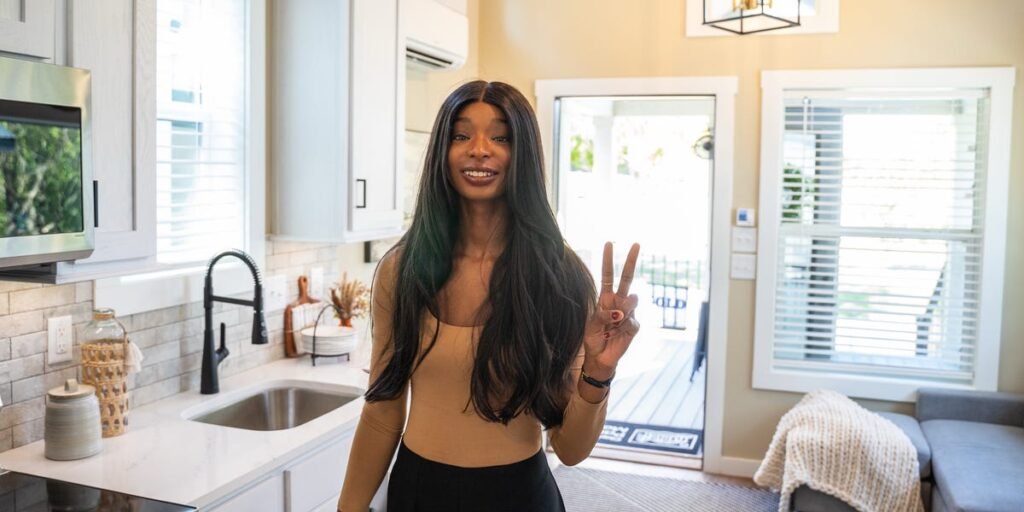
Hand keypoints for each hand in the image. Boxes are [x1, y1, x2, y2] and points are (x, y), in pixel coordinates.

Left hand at [582, 242, 640, 375]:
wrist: (600, 357)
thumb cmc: (593, 338)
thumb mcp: (591, 325)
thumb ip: (602, 315)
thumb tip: (620, 312)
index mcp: (605, 298)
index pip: (608, 276)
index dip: (608, 260)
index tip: (609, 244)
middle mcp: (618, 302)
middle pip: (627, 278)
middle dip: (631, 261)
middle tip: (636, 244)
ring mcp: (628, 313)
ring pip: (631, 301)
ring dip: (622, 311)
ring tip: (613, 324)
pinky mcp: (634, 326)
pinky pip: (632, 322)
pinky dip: (624, 328)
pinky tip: (618, 334)